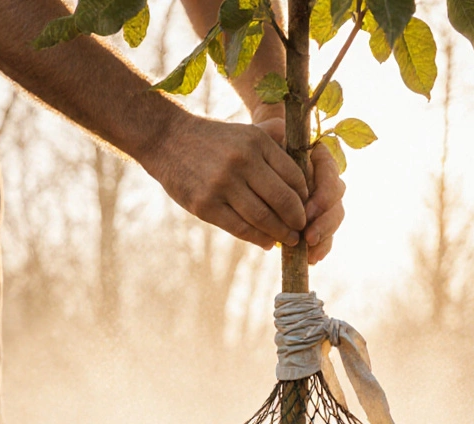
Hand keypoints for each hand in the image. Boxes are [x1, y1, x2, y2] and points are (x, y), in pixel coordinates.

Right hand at [143, 113, 307, 250]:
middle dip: (297, 220)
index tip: (306, 208)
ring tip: (287, 240)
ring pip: (262, 218)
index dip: (304, 197)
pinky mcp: (205, 204)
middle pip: (282, 200)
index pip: (294, 176)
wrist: (167, 139)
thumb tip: (306, 156)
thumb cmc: (214, 139)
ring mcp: (222, 184)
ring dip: (279, 233)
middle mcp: (242, 161)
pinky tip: (265, 242)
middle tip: (301, 230)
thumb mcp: (245, 131)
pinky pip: (239, 228)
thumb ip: (274, 138)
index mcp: (257, 142)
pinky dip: (256, 238)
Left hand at [253, 117, 345, 264]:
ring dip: (325, 237)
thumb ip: (274, 131)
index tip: (308, 210)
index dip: (323, 194)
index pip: (331, 174)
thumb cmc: (262, 144)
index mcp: (320, 157)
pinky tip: (312, 259)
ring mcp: (324, 198)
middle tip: (308, 236)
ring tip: (310, 252)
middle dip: (325, 221)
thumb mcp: (266, 134)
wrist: (259, 157)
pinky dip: (321, 247)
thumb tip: (278, 130)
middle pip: (337, 200)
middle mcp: (326, 178)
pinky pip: (326, 233)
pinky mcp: (317, 217)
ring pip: (335, 218)